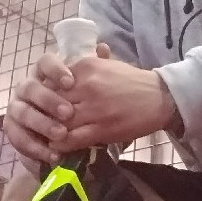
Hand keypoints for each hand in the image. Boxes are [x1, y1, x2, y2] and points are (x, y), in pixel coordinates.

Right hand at [3, 44, 110, 163]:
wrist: (70, 135)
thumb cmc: (83, 107)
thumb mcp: (92, 88)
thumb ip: (96, 68)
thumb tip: (103, 47)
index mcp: (44, 74)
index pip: (44, 62)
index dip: (54, 70)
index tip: (71, 82)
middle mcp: (27, 88)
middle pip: (30, 87)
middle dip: (48, 100)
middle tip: (68, 113)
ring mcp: (17, 108)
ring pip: (22, 112)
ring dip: (41, 124)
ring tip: (61, 135)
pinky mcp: (13, 129)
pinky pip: (18, 137)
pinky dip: (34, 147)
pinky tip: (52, 154)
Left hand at [49, 58, 174, 152]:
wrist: (159, 98)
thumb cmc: (133, 81)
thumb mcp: (110, 64)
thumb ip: (90, 60)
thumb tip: (74, 55)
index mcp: (86, 67)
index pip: (52, 81)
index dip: (45, 95)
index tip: (44, 103)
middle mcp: (87, 85)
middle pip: (52, 102)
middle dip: (45, 114)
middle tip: (42, 122)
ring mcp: (94, 108)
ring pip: (58, 122)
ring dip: (51, 131)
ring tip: (48, 135)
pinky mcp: (101, 128)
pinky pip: (71, 138)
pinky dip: (61, 143)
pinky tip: (60, 145)